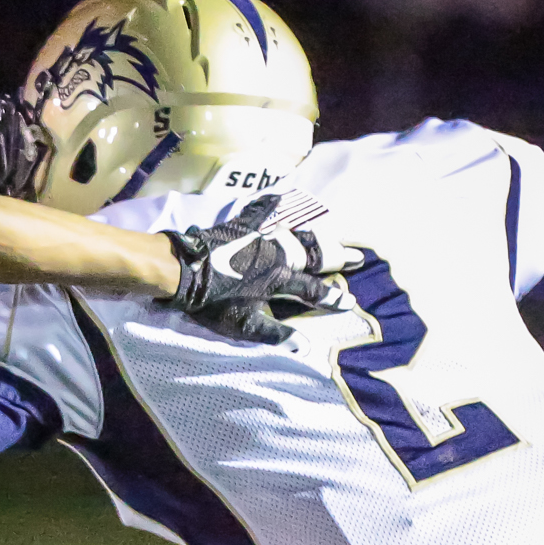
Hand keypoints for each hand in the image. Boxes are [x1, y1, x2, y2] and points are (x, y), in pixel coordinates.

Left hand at [163, 194, 359, 342]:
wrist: (186, 269)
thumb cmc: (212, 301)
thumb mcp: (243, 325)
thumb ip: (275, 334)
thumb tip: (304, 347)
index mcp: (280, 279)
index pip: (312, 290)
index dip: (331, 297)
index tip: (350, 301)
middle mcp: (278, 254)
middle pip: (314, 255)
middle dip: (337, 258)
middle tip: (358, 257)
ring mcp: (262, 236)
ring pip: (298, 232)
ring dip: (318, 234)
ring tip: (335, 233)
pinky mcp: (243, 225)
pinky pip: (262, 210)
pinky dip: (273, 204)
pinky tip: (280, 196)